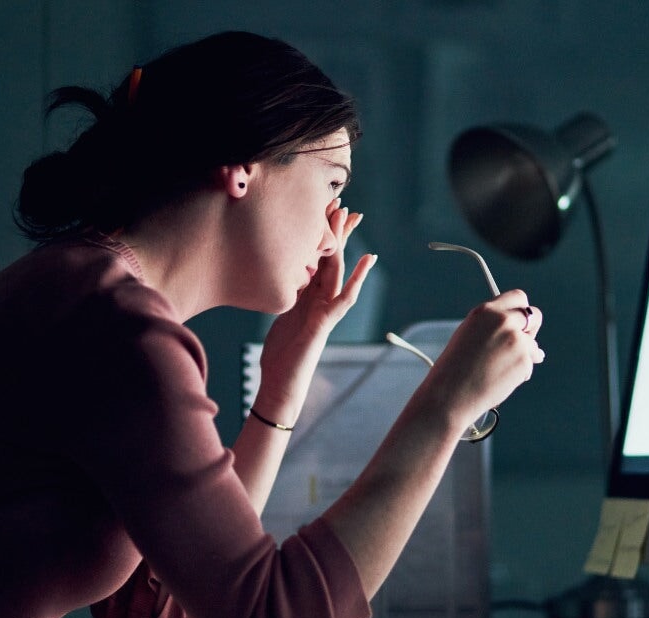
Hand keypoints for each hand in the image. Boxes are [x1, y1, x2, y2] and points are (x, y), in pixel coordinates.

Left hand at [255, 198, 376, 419]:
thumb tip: (280, 277)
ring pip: (338, 269)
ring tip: (350, 217)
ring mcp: (325, 310)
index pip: (316, 259)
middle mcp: (320, 300)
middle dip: (337, 231)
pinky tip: (368, 260)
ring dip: (344, 242)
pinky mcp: (325, 322)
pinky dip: (358, 278)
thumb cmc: (279, 355)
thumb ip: (286, 295)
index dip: (321, 235)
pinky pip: (345, 297)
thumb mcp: (279, 316)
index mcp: (307, 297)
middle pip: (331, 258)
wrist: (281, 384)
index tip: (323, 211)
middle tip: (344, 203)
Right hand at [423, 289, 543, 430]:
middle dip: (532, 329)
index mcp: (486, 311)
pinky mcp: (524, 359)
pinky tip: (501, 379)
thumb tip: (522, 330)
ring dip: (524, 355)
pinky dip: (521, 372)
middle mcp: (503, 320)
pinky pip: (531, 363)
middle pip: (534, 315)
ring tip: (498, 369)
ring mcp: (516, 339)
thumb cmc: (455, 368)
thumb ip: (493, 326)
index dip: (521, 310)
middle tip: (522, 344)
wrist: (451, 394)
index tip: (521, 321)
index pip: (518, 297)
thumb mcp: (469, 334)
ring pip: (533, 344)